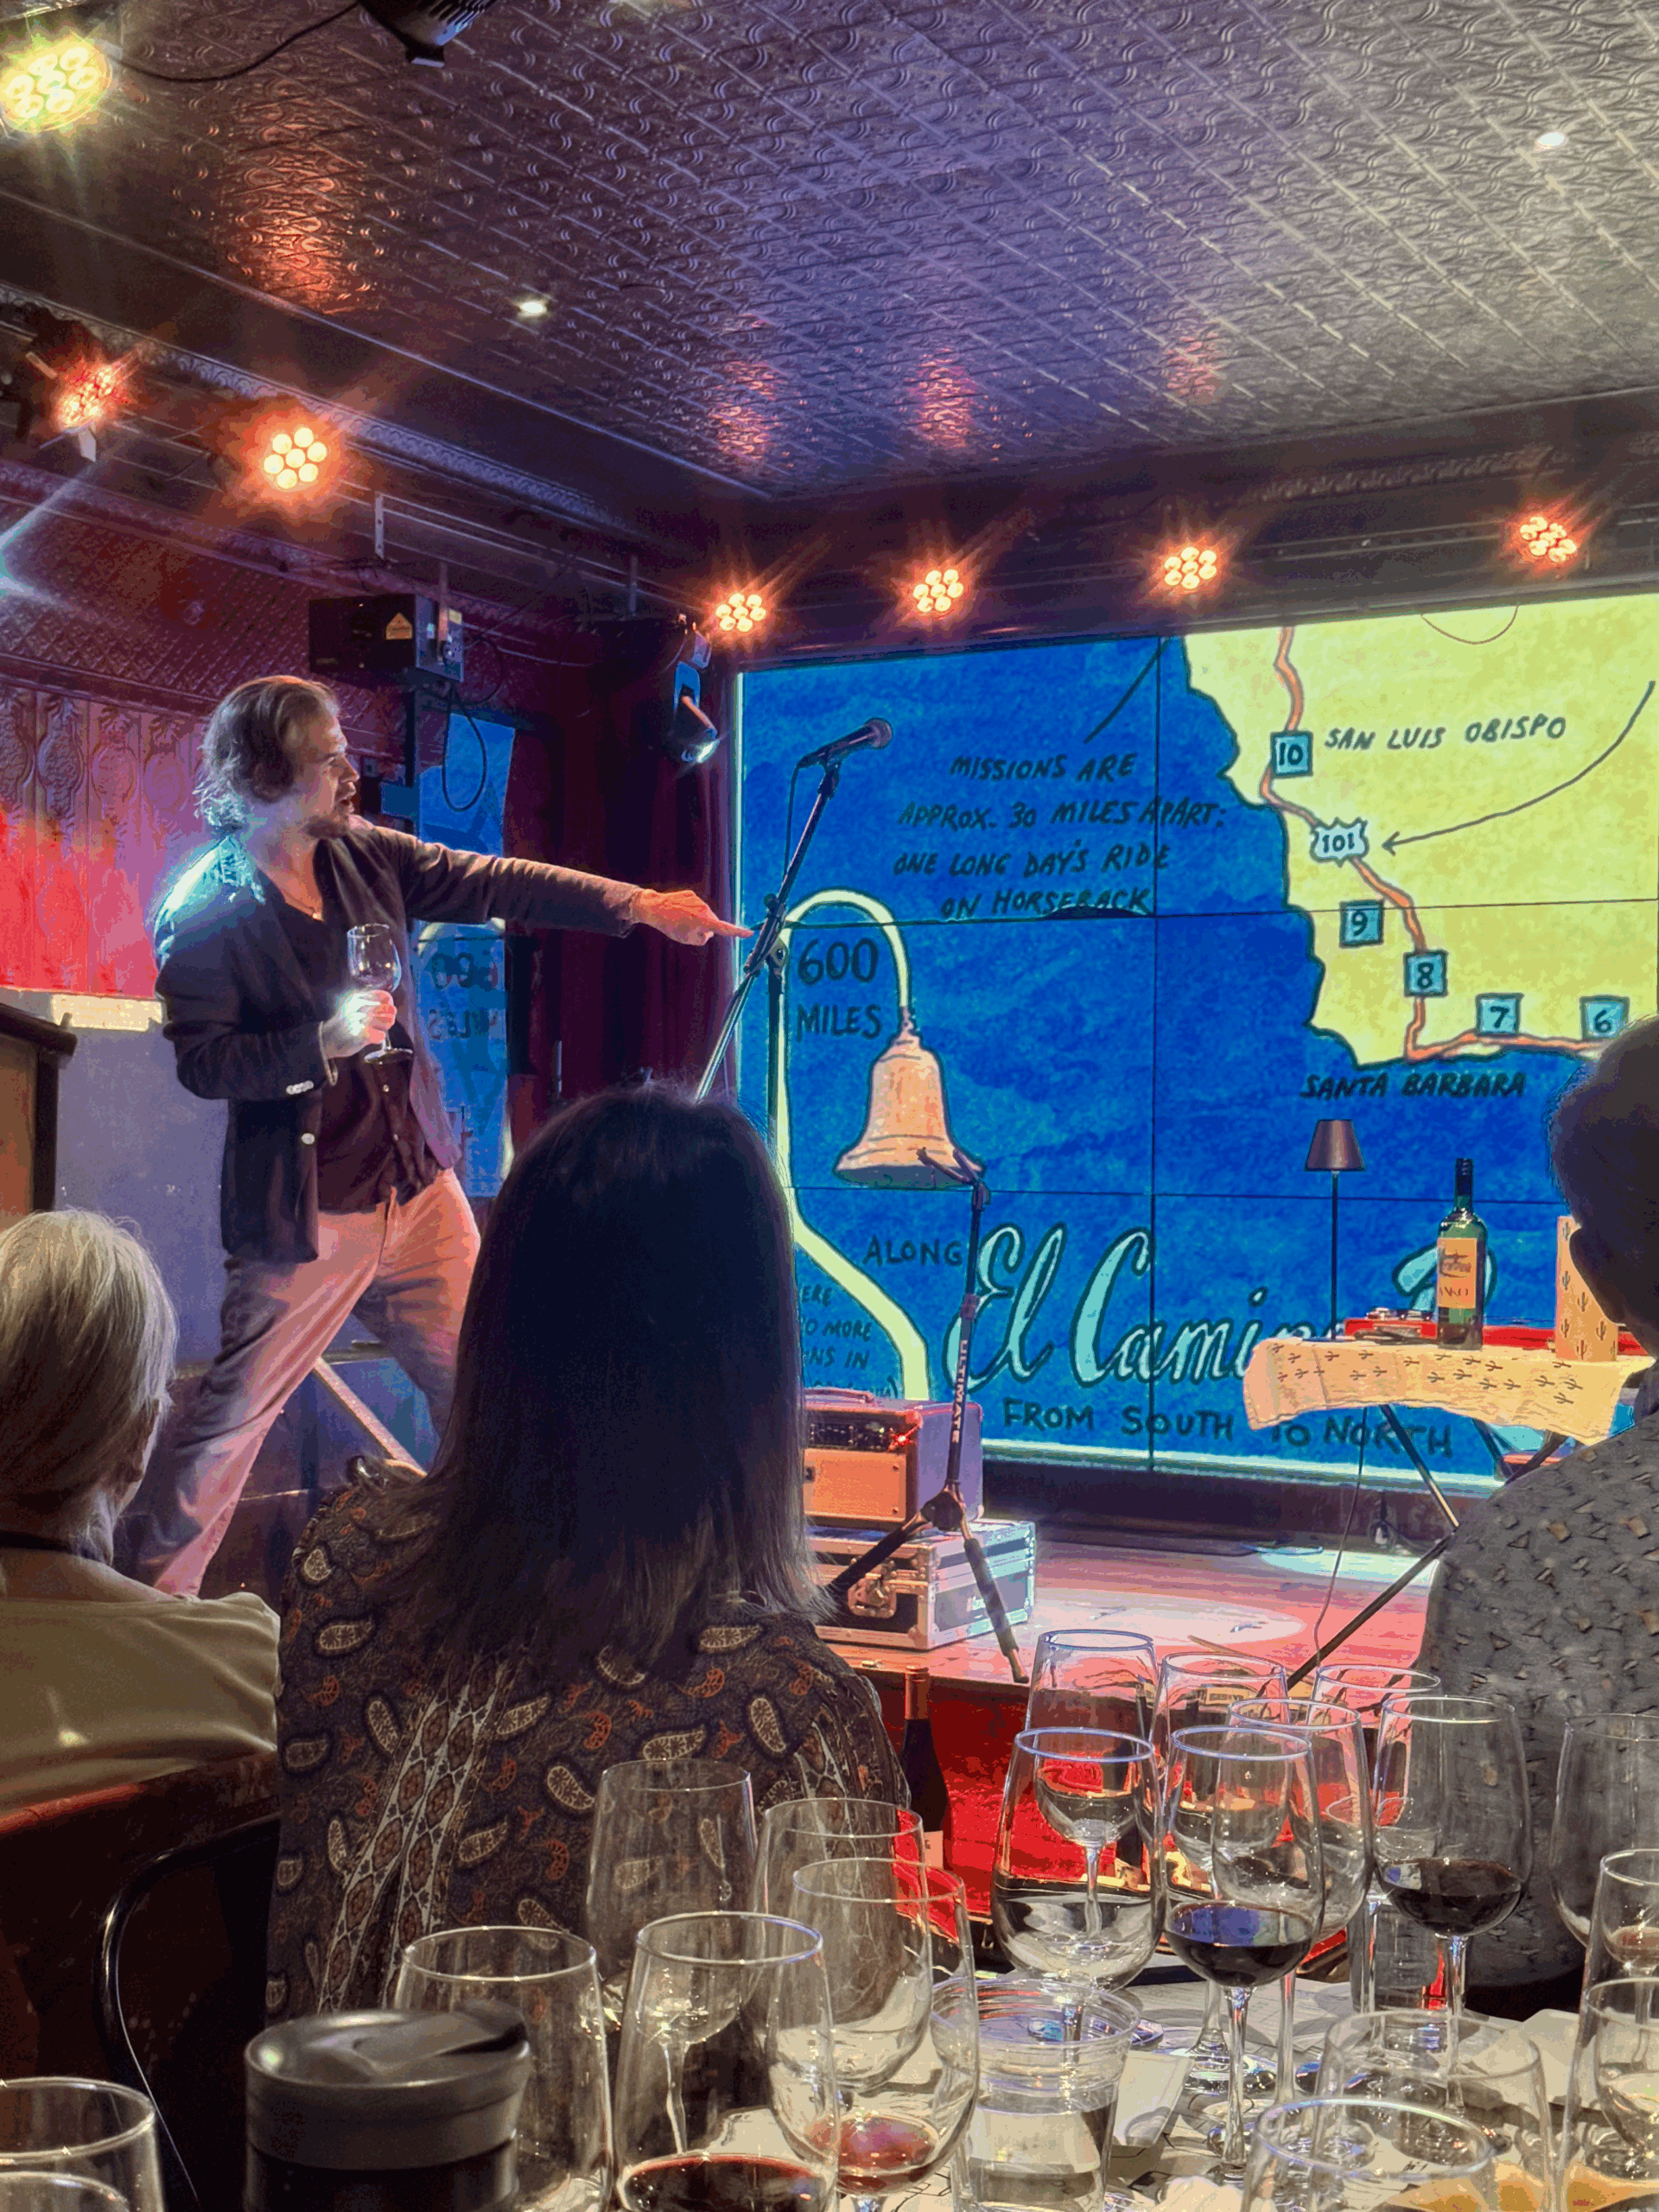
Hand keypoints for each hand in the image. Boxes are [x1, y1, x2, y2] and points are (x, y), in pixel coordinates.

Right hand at [321, 988, 395, 1058]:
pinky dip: (380, 1036)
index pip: (383, 996)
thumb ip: (369, 1004)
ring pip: (386, 1021)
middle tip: (388, 1021)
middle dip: (390, 1016)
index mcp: (358, 998)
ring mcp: (359, 1020)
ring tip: (380, 1029)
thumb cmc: (344, 1023)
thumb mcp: (353, 1007)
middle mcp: (359, 1007)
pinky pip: (380, 1035)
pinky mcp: (359, 1034)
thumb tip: (391, 1008)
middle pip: (387, 1009)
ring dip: (386, 1025)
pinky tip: (376, 1037)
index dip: (389, 1003)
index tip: (388, 1008)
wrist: (327, 1038)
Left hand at [631, 888, 751, 945]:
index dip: (738, 932)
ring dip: (697, 918)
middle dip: (706, 927)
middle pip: (713, 922)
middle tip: (688, 930)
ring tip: (681, 920)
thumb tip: (708, 932)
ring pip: (704, 913)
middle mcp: (704, 909)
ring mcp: (698, 900)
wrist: (655, 908)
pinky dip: (690, 910)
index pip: (725, 929)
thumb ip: (702, 939)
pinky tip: (679, 911)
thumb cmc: (671, 926)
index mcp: (704, 921)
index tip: (750, 933)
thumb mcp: (687, 940)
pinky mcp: (691, 894)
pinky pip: (696, 905)